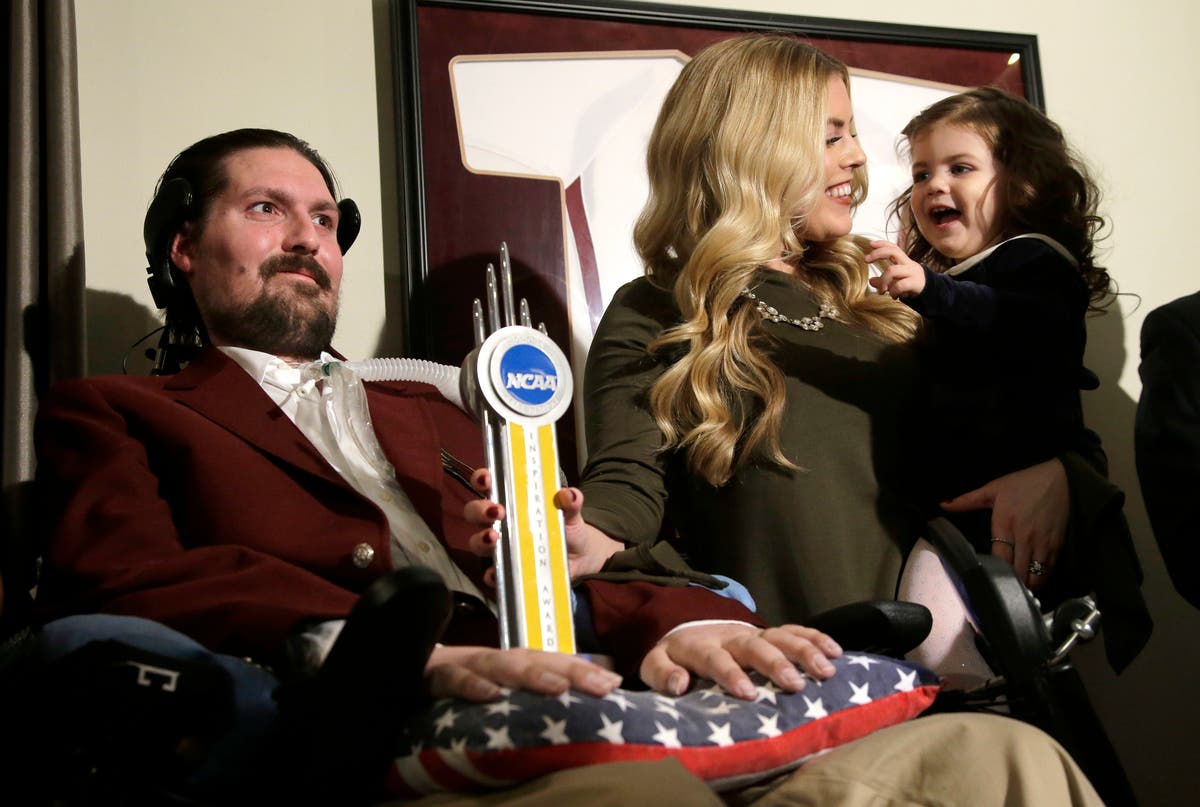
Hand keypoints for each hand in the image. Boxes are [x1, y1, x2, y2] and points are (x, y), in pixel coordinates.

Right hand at [425, 644, 621, 701]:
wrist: (395, 669)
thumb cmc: (455, 683)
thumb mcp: (494, 688)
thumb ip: (530, 686)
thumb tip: (586, 687)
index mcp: (509, 663)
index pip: (551, 661)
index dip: (582, 670)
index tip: (614, 683)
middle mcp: (492, 659)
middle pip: (535, 659)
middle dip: (570, 670)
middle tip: (603, 685)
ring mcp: (463, 664)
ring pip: (499, 664)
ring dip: (529, 674)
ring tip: (557, 687)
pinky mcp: (432, 676)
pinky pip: (453, 680)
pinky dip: (472, 685)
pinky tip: (491, 696)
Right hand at [464, 468, 623, 578]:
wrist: (578, 554)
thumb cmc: (565, 524)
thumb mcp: (570, 511)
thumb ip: (571, 502)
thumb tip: (569, 495)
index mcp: (511, 499)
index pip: (487, 484)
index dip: (481, 479)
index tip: (487, 479)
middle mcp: (498, 521)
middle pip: (474, 512)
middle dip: (480, 510)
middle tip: (497, 511)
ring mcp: (501, 546)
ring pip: (477, 542)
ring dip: (481, 539)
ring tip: (494, 537)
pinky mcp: (507, 570)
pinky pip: (492, 573)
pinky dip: (491, 574)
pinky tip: (495, 572)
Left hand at [640, 622, 841, 698]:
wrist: (687, 624)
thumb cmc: (674, 655)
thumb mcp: (654, 663)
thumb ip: (661, 674)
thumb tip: (678, 686)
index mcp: (699, 646)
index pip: (714, 658)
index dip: (730, 673)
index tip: (747, 693)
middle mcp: (730, 636)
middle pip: (754, 645)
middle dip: (774, 663)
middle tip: (794, 684)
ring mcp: (752, 632)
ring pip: (780, 636)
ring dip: (803, 651)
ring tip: (825, 671)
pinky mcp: (768, 632)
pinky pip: (794, 630)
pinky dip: (815, 638)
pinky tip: (836, 652)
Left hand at [865, 240, 925, 298]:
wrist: (932, 294)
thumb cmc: (912, 286)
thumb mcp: (897, 282)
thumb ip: (884, 281)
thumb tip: (871, 280)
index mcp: (904, 262)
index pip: (893, 247)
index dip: (882, 244)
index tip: (869, 243)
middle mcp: (908, 264)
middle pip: (893, 252)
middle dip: (878, 253)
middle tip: (866, 259)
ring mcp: (912, 273)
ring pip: (892, 270)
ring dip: (883, 281)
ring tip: (881, 291)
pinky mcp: (915, 283)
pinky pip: (899, 285)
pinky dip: (893, 291)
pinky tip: (894, 296)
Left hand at [940, 459, 1068, 589]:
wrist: (1060, 478)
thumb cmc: (1024, 483)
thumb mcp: (992, 489)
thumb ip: (967, 500)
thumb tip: (942, 504)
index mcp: (1006, 525)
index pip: (1000, 559)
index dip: (994, 573)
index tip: (987, 578)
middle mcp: (1025, 538)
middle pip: (1018, 573)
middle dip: (1010, 583)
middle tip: (1002, 586)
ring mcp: (1043, 544)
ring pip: (1036, 576)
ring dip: (1027, 583)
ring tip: (1018, 584)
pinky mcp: (1058, 545)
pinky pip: (1049, 570)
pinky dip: (1041, 576)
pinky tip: (1032, 576)